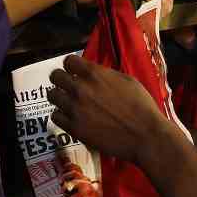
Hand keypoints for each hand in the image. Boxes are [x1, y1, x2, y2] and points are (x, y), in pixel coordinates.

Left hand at [48, 55, 181, 164]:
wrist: (145, 135)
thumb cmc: (141, 107)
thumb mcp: (127, 80)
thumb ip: (105, 75)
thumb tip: (94, 74)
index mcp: (94, 74)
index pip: (68, 61)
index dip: (72, 66)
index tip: (75, 71)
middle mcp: (80, 89)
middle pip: (55, 76)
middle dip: (61, 79)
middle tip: (68, 86)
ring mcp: (75, 109)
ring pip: (52, 96)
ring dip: (60, 97)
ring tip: (69, 102)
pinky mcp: (74, 128)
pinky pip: (55, 116)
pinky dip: (62, 115)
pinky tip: (71, 117)